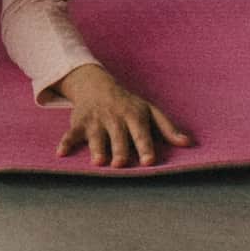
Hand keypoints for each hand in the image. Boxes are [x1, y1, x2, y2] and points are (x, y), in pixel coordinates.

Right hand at [52, 64, 191, 168]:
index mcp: (135, 116)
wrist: (97, 85)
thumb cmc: (129, 104)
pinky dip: (65, 142)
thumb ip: (168, 129)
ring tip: (98, 162)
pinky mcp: (79, 123)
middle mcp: (115, 118)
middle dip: (119, 150)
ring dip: (97, 148)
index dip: (145, 147)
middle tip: (120, 165)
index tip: (148, 161)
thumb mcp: (150, 111)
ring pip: (96, 136)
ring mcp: (96, 120)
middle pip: (118, 138)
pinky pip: (71, 133)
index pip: (141, 133)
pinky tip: (61, 153)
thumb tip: (188, 143)